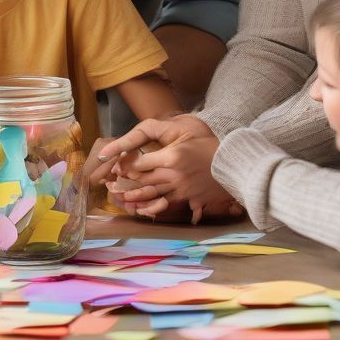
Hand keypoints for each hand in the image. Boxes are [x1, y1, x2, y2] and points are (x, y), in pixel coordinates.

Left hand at [98, 115, 232, 219]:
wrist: (231, 163)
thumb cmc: (207, 143)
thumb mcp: (184, 130)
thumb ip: (162, 134)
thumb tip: (139, 138)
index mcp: (171, 156)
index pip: (140, 163)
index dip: (125, 165)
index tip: (114, 165)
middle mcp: (173, 175)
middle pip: (143, 180)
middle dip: (124, 182)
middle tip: (108, 183)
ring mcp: (180, 189)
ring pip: (151, 194)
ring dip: (133, 197)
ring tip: (118, 197)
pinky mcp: (187, 197)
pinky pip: (164, 204)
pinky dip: (150, 207)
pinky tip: (139, 210)